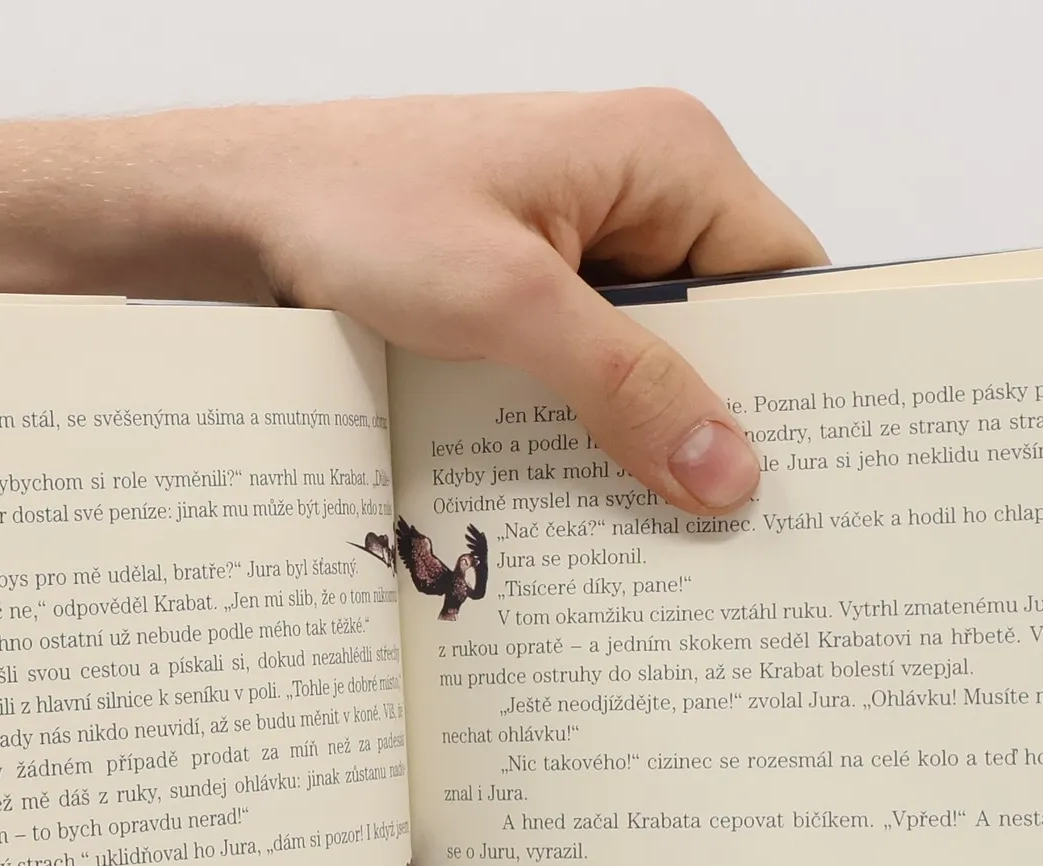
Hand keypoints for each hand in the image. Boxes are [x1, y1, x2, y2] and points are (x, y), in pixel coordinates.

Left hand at [140, 92, 826, 514]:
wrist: (234, 213)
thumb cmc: (357, 208)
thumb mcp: (508, 304)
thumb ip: (626, 386)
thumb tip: (728, 471)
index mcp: (667, 156)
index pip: (786, 275)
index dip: (802, 373)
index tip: (808, 472)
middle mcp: (638, 194)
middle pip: (726, 328)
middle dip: (725, 420)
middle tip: (737, 529)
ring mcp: (580, 245)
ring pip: (656, 361)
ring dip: (650, 436)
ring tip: (666, 532)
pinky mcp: (530, 292)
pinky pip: (593, 371)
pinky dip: (592, 430)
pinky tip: (589, 497)